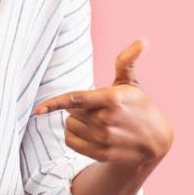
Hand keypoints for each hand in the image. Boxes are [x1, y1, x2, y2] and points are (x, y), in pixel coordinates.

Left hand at [32, 39, 172, 166]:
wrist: (155, 140)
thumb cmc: (138, 106)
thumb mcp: (131, 83)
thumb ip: (126, 62)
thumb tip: (143, 41)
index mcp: (112, 99)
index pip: (76, 100)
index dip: (55, 103)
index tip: (38, 109)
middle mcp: (106, 120)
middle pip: (70, 112)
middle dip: (78, 109)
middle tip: (97, 109)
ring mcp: (104, 139)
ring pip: (68, 127)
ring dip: (76, 123)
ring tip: (96, 122)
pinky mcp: (101, 153)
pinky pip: (70, 142)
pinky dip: (73, 136)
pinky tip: (89, 134)